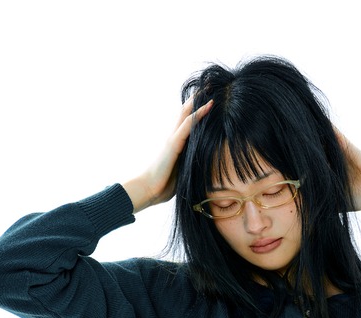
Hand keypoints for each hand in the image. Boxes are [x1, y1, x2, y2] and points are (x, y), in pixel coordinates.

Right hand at [123, 97, 212, 212]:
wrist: (148, 189)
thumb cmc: (164, 185)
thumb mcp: (182, 172)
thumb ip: (190, 164)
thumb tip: (204, 167)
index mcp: (176, 143)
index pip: (188, 122)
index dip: (198, 109)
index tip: (210, 99)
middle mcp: (174, 137)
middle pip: (186, 112)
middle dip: (198, 98)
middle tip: (211, 85)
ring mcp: (173, 139)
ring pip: (187, 113)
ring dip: (199, 100)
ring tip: (212, 87)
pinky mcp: (173, 144)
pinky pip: (189, 126)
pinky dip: (199, 115)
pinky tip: (209, 105)